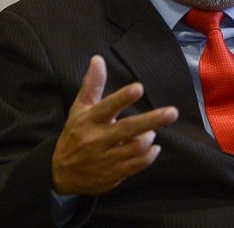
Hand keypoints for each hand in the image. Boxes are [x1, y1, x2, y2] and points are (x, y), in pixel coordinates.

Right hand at [51, 55, 178, 194]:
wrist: (61, 173)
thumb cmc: (75, 134)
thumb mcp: (80, 108)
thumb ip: (92, 84)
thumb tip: (98, 59)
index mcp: (88, 120)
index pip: (107, 107)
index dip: (123, 98)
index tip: (138, 88)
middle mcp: (97, 139)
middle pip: (128, 128)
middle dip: (152, 120)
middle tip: (172, 112)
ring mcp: (106, 158)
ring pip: (136, 147)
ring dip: (149, 137)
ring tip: (151, 132)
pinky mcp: (113, 174)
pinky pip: (137, 164)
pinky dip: (150, 155)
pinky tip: (154, 147)